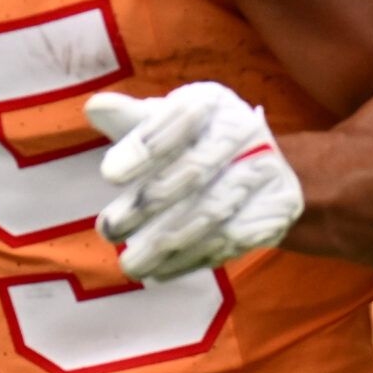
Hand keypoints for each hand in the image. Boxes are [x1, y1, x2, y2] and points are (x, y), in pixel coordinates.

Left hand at [84, 83, 303, 282]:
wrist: (258, 166)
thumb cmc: (194, 142)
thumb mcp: (163, 125)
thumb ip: (131, 120)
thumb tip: (94, 107)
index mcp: (212, 101)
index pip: (176, 121)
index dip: (143, 148)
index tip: (108, 176)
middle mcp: (244, 129)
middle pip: (194, 170)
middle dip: (148, 203)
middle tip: (110, 230)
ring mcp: (265, 168)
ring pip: (212, 211)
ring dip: (167, 242)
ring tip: (131, 264)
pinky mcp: (277, 206)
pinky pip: (233, 239)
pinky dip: (194, 258)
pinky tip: (163, 270)